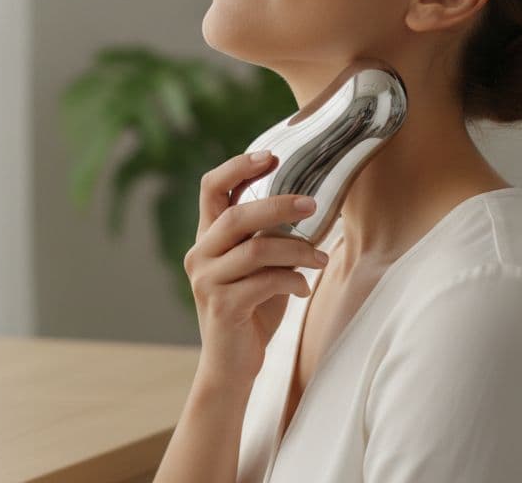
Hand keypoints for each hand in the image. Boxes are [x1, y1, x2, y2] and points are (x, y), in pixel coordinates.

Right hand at [183, 150, 329, 386]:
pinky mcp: (222, 306)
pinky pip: (264, 281)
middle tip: (313, 203)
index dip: (238, 166)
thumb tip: (310, 203)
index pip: (211, 188)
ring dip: (296, 249)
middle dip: (277, 205)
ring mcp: (207, 281)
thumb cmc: (252, 310)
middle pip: (236, 215)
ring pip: (255, 249)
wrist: (232, 366)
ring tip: (322, 258)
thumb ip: (268, 237)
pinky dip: (292, 281)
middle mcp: (200, 254)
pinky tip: (304, 288)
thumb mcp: (260, 267)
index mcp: (207, 238)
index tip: (272, 156)